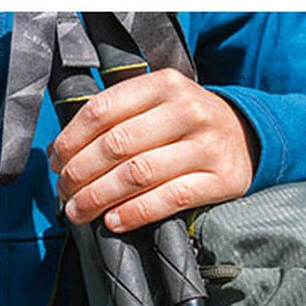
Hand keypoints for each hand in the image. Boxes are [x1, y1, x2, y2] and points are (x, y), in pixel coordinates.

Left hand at [48, 68, 256, 232]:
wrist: (248, 138)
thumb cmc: (189, 124)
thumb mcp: (161, 103)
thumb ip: (120, 115)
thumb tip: (65, 151)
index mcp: (165, 85)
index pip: (104, 110)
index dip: (72, 139)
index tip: (56, 161)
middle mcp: (188, 111)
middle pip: (117, 144)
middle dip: (80, 172)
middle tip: (64, 191)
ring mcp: (207, 146)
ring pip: (139, 174)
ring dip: (100, 197)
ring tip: (80, 211)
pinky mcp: (222, 180)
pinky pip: (170, 199)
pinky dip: (136, 212)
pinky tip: (114, 220)